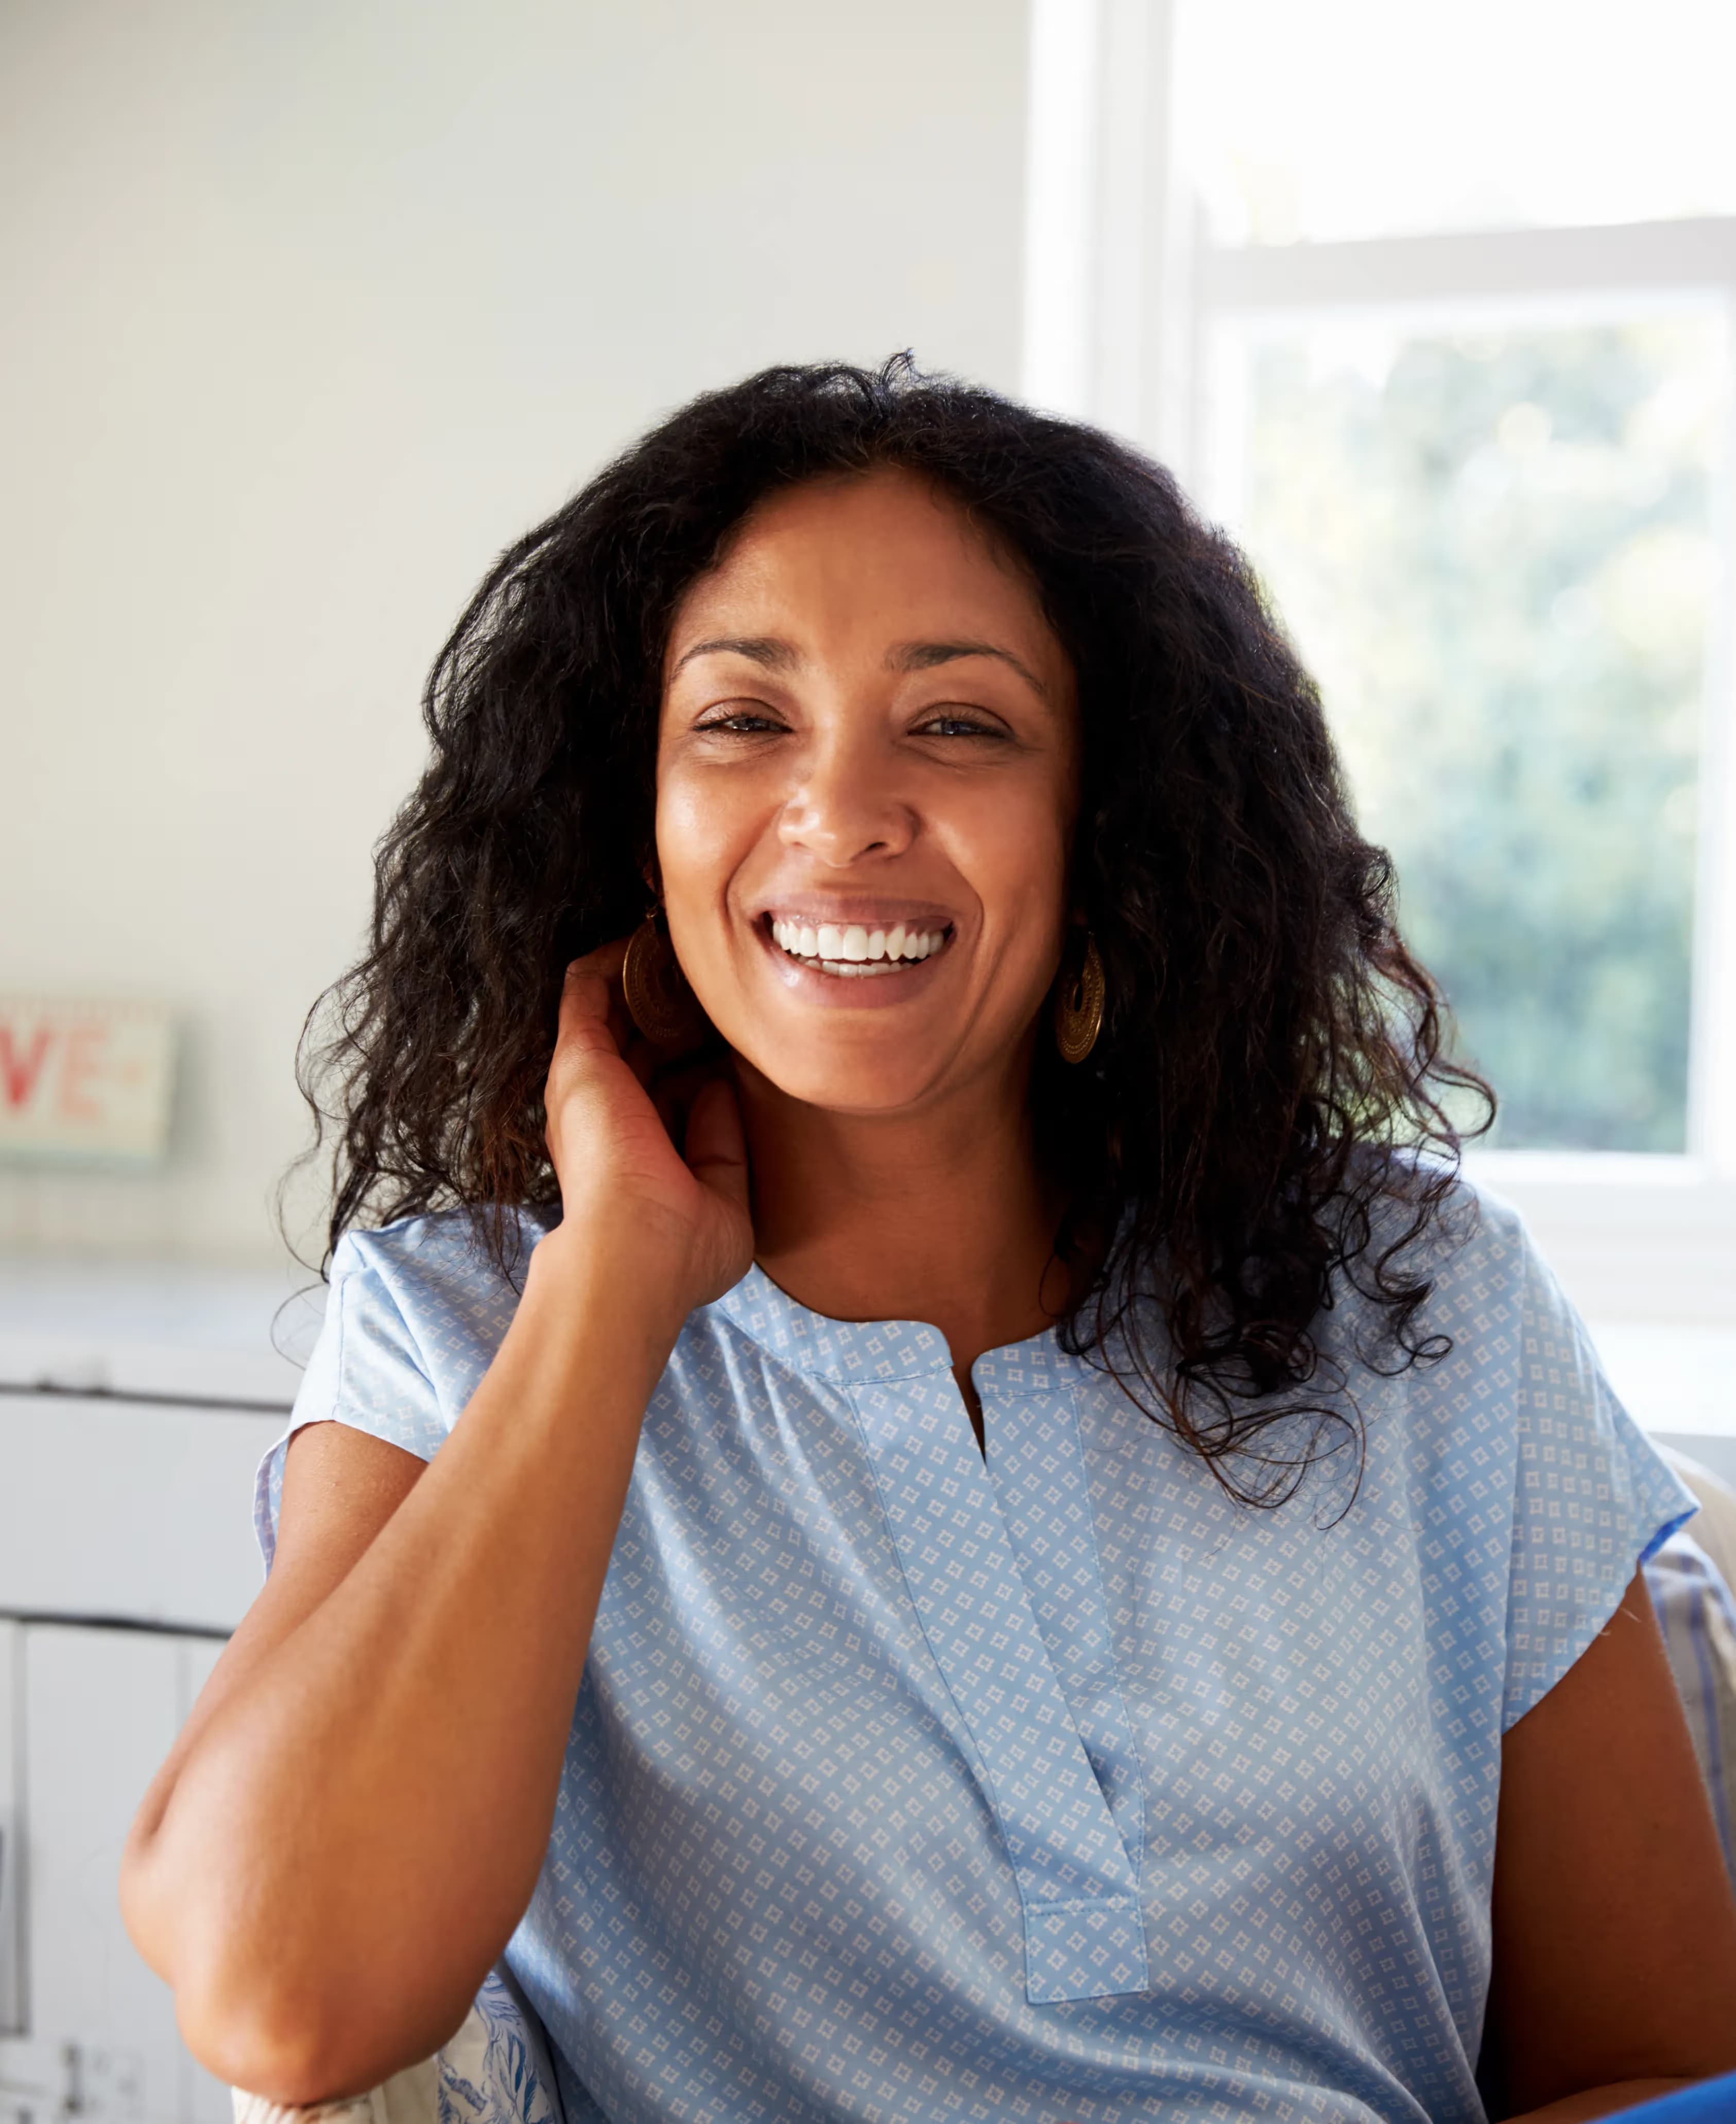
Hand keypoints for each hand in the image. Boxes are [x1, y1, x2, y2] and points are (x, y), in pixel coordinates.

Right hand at [539, 939, 753, 1320]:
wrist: (634, 1255)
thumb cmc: (679, 1250)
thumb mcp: (724, 1197)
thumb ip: (722, 1141)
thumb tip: (718, 1087)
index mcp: (637, 1147)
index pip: (665, 1081)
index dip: (697, 1048)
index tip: (732, 1020)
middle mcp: (606, 1112)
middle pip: (638, 1037)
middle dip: (672, 1002)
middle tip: (710, 968)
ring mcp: (588, 1083)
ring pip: (610, 1005)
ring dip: (642, 971)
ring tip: (678, 934)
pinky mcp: (579, 1059)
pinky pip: (587, 986)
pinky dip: (613, 958)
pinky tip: (647, 934)